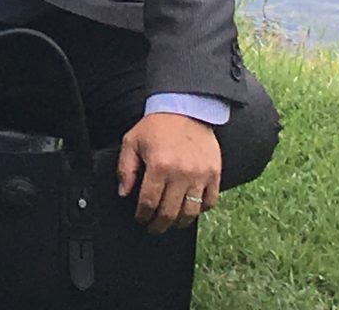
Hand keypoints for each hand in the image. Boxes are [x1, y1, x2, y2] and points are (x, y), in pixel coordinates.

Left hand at [118, 112, 220, 233]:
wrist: (185, 109)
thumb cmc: (156, 126)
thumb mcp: (131, 142)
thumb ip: (125, 168)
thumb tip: (124, 193)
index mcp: (159, 166)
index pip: (149, 202)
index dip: (143, 215)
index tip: (140, 219)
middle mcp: (181, 174)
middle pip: (170, 212)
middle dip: (159, 225)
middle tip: (153, 228)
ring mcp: (200, 175)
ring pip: (190, 212)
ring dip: (179, 223)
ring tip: (171, 224)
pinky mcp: (215, 174)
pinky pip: (210, 202)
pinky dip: (200, 210)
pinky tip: (190, 210)